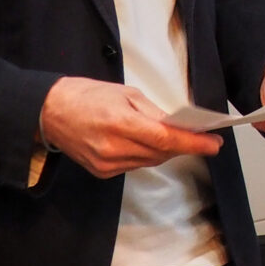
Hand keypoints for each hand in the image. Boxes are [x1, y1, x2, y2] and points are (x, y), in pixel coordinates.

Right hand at [40, 76, 221, 178]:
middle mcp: (113, 148)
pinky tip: (152, 145)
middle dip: (185, 145)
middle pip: (161, 152)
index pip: (165, 139)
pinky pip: (136, 165)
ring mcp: (106, 164)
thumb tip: (178, 125)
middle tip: (204, 137)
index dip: (193, 143)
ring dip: (168, 151)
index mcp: (120, 124)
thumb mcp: (126, 94)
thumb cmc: (88, 95)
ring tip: (180, 139)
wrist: (50, 112)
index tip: (214, 143)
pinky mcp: (102, 172)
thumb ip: (153, 113)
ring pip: (151, 161)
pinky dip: (149, 155)